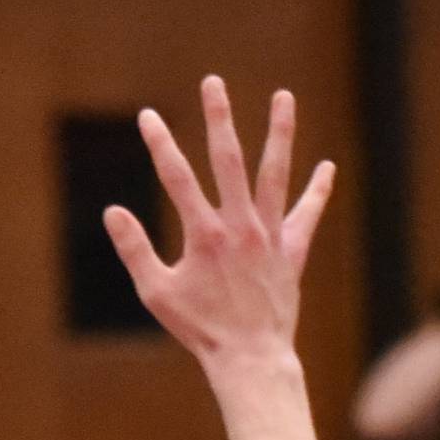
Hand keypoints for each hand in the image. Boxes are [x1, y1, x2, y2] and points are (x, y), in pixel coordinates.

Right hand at [104, 76, 334, 374]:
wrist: (249, 357)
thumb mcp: (157, 293)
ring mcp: (269, 235)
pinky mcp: (292, 251)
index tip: (148, 116)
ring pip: (275, 173)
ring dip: (279, 133)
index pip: (176, 177)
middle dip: (218, 118)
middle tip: (213, 82)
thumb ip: (135, 250)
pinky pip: (307, 215)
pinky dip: (317, 191)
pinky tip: (326, 167)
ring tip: (284, 97)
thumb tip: (112, 211)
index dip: (160, 144)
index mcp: (204, 234)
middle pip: (228, 159)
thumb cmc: (199, 329)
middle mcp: (239, 226)